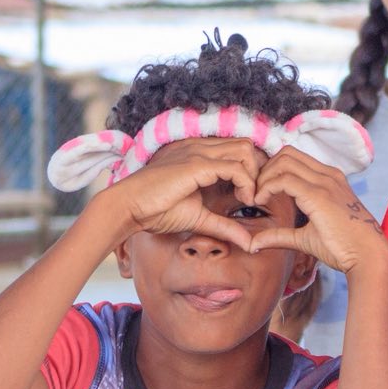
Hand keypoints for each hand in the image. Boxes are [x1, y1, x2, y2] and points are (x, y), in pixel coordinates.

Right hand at [104, 137, 263, 247]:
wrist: (127, 207)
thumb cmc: (156, 210)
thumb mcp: (199, 218)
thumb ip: (225, 227)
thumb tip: (249, 243)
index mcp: (199, 153)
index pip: (239, 149)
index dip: (254, 170)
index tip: (254, 195)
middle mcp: (200, 147)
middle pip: (247, 145)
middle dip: (259, 170)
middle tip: (257, 195)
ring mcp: (198, 153)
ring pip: (245, 151)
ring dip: (255, 175)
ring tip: (250, 198)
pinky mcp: (196, 165)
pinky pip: (235, 167)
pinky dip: (247, 183)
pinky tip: (245, 200)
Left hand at [246, 147, 387, 276]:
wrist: (368, 257)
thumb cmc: (344, 249)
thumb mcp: (306, 238)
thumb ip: (280, 236)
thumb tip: (254, 244)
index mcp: (329, 180)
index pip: (293, 159)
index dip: (271, 171)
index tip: (259, 192)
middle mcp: (328, 175)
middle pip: (286, 153)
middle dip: (264, 170)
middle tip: (253, 192)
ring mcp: (324, 182)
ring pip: (283, 161)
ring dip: (263, 176)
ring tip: (255, 197)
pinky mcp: (318, 194)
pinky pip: (284, 178)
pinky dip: (266, 187)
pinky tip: (259, 201)